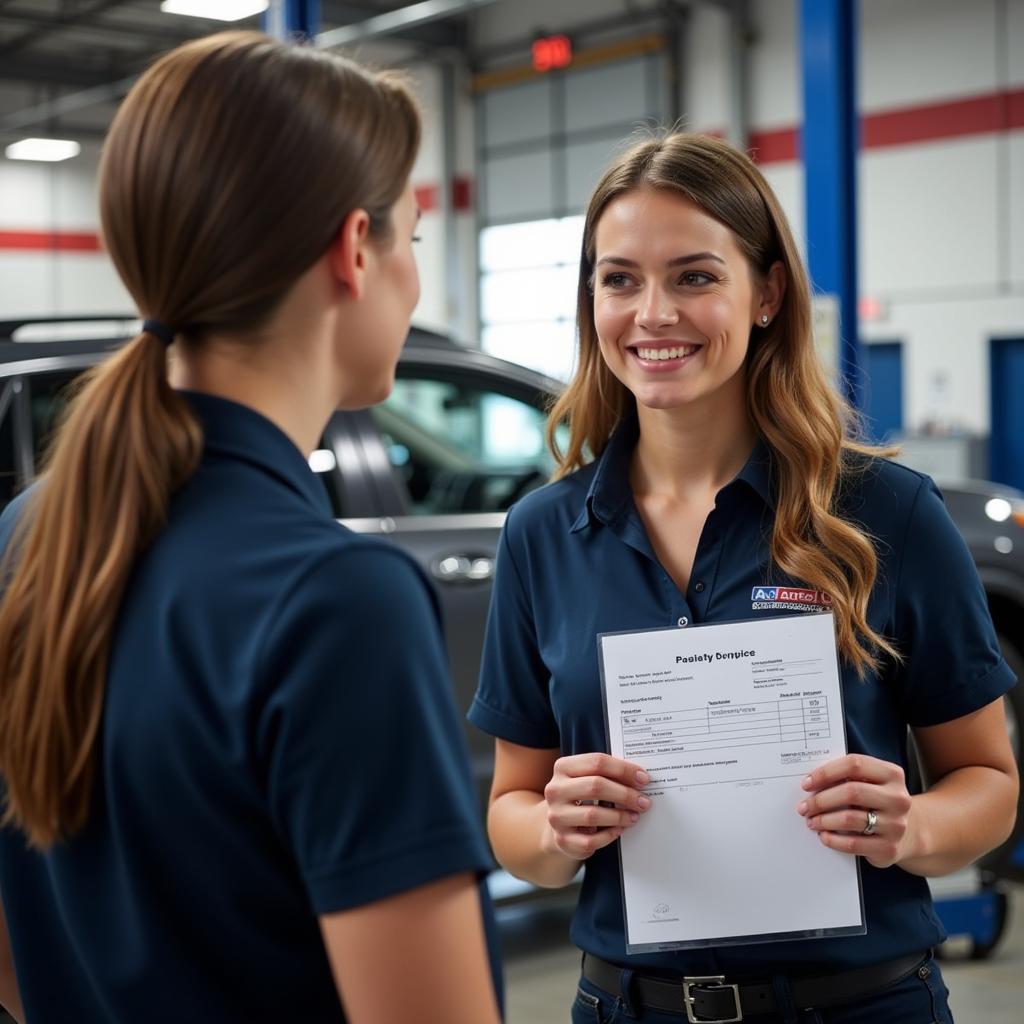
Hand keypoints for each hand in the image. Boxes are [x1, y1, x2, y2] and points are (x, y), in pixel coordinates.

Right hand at [543, 753, 650, 860]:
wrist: (559, 822)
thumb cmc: (581, 796)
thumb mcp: (588, 777)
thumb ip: (608, 773)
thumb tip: (640, 777)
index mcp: (563, 767)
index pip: (597, 762)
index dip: (623, 769)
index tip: (643, 779)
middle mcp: (555, 790)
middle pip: (595, 786)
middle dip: (625, 794)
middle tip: (643, 801)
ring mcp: (557, 816)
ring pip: (593, 815)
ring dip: (620, 816)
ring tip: (634, 816)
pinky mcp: (562, 839)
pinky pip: (591, 840)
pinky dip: (610, 835)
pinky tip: (619, 830)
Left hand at [797, 754, 913, 868]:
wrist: (910, 831)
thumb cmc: (878, 801)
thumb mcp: (871, 782)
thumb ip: (848, 777)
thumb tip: (811, 783)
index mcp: (892, 774)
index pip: (854, 765)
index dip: (826, 773)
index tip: (807, 783)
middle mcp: (898, 798)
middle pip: (851, 792)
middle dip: (821, 800)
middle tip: (804, 806)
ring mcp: (896, 825)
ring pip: (850, 819)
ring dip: (823, 820)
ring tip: (811, 821)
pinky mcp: (889, 848)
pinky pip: (853, 844)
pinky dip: (832, 840)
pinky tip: (823, 836)